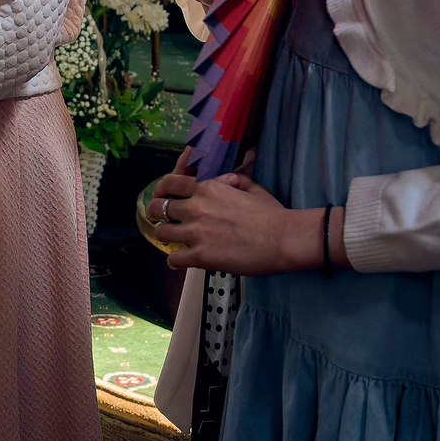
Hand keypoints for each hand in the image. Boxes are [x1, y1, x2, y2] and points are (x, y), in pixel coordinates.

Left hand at [147, 169, 337, 274]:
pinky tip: (184, 261)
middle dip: (156, 215)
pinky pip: (173, 259)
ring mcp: (196, 232)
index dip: (161, 191)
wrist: (283, 239)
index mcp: (207, 188)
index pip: (169, 183)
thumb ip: (234, 180)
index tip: (161, 198)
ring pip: (161, 233)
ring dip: (166, 238)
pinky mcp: (201, 256)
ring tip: (175, 242)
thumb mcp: (252, 188)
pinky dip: (176, 261)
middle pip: (158, 208)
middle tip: (161, 221)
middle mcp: (196, 207)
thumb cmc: (272, 215)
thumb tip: (228, 178)